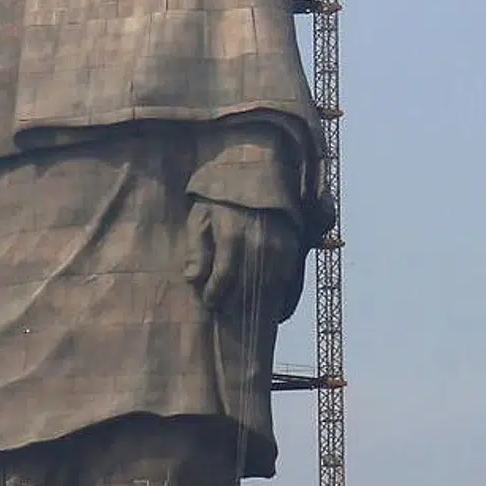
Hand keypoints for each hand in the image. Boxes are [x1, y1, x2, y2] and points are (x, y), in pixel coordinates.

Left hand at [184, 199, 301, 312]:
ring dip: (256, 302)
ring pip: (270, 286)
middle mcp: (260, 242)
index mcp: (233, 234)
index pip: (224, 276)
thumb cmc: (220, 199)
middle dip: (234, 303)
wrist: (254, 172)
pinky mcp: (293, 246)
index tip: (208, 302)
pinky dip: (277, 294)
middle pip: (248, 286)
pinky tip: (267, 302)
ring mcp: (280, 245)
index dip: (214, 294)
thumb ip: (196, 248)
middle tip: (224, 312)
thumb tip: (192, 279)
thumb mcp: (200, 216)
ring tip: (244, 310)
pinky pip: (287, 279)